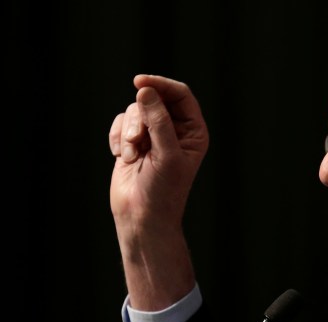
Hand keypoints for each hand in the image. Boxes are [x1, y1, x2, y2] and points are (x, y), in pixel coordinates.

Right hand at [107, 75, 206, 309]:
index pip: (180, 95)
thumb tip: (146, 90)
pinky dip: (117, 137)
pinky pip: (121, 122)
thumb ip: (159, 121)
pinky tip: (121, 157)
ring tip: (131, 156)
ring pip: (135, 110)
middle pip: (154, 100)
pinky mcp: (132, 141)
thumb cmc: (163, 190)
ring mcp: (153, 135)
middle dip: (141, 117)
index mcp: (194, 131)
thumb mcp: (167, 154)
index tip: (140, 83)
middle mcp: (175, 130)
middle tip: (136, 140)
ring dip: (129, 132)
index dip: (161, 85)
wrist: (142, 217)